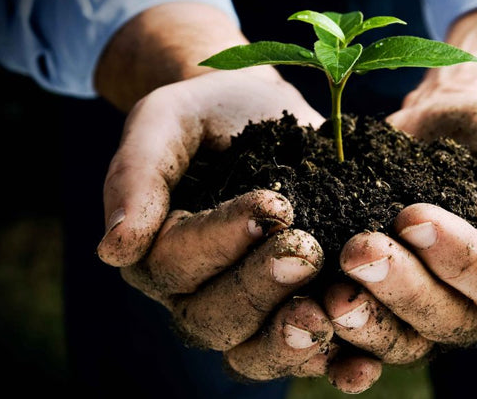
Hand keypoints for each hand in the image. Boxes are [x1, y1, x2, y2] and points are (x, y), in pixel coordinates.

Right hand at [96, 68, 351, 375]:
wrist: (257, 113)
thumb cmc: (205, 115)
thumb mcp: (163, 123)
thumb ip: (136, 176)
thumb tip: (114, 248)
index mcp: (157, 252)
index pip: (177, 264)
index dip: (223, 242)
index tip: (273, 204)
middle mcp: (196, 292)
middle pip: (215, 318)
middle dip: (260, 288)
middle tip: (305, 251)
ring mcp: (247, 308)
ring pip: (254, 351)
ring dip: (292, 340)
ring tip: (329, 311)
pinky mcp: (294, 307)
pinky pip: (307, 352)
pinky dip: (335, 363)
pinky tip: (362, 362)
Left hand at [323, 88, 476, 361]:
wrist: (446, 125)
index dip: (454, 254)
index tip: (412, 216)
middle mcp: (476, 304)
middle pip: (442, 317)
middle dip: (399, 287)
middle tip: (358, 251)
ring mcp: (427, 307)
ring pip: (401, 337)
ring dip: (365, 321)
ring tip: (328, 295)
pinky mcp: (384, 300)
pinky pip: (362, 335)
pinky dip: (338, 339)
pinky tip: (308, 319)